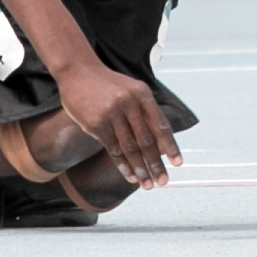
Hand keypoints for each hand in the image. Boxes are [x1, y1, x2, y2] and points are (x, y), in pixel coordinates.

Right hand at [56, 62, 181, 187]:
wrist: (78, 71)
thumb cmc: (108, 84)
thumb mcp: (131, 89)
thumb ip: (145, 111)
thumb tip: (161, 142)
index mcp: (142, 93)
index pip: (161, 125)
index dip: (170, 146)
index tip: (178, 164)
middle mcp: (129, 103)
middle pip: (147, 140)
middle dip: (156, 164)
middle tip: (163, 182)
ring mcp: (112, 113)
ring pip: (130, 147)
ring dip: (140, 169)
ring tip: (147, 185)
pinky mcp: (96, 124)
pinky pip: (113, 149)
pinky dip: (123, 165)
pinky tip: (130, 176)